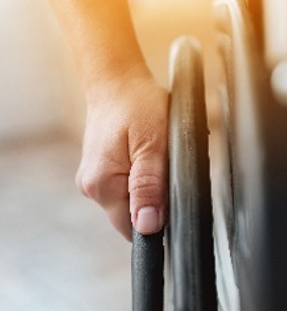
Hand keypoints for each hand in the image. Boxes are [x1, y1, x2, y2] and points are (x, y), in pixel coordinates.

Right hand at [76, 70, 169, 240]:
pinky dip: (141, 177)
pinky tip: (146, 155)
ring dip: (150, 187)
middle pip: (132, 216)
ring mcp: (93, 180)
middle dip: (155, 201)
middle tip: (165, 167)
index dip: (157, 221)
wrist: (116, 82)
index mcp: (101, 185)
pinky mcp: (100, 171)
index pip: (132, 228)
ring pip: (131, 200)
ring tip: (155, 157)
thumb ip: (150, 187)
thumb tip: (148, 226)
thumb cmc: (137, 106)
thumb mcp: (153, 146)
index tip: (171, 199)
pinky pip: (126, 186)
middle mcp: (91, 187)